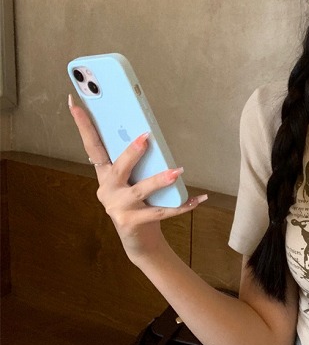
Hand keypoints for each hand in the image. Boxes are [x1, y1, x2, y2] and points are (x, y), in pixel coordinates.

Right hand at [68, 94, 206, 262]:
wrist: (140, 242)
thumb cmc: (139, 205)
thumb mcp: (133, 181)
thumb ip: (136, 163)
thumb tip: (149, 136)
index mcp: (105, 175)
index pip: (91, 146)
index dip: (83, 125)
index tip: (74, 102)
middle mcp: (107, 190)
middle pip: (119, 166)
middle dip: (132, 151)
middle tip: (147, 137)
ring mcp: (117, 208)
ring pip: (141, 190)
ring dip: (160, 180)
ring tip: (177, 171)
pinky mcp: (131, 222)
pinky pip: (160, 211)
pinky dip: (181, 205)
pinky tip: (197, 199)